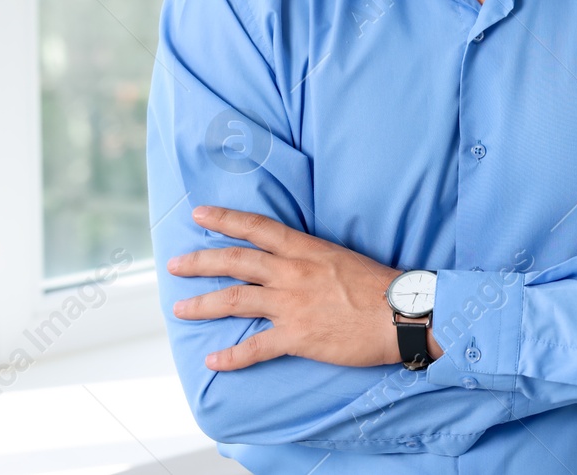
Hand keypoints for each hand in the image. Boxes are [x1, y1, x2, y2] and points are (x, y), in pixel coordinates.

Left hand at [168, 205, 425, 370]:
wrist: (402, 314)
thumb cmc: (379, 286)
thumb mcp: (341, 257)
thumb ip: (311, 258)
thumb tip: (292, 261)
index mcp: (305, 249)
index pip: (257, 227)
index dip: (224, 219)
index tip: (198, 214)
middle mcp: (292, 273)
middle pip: (235, 261)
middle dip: (200, 261)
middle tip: (174, 265)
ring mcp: (292, 305)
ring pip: (235, 301)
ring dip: (203, 305)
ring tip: (180, 309)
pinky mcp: (297, 337)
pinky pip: (255, 347)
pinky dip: (231, 356)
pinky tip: (213, 361)